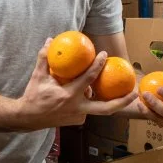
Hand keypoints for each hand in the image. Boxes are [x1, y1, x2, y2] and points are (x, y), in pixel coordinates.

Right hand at [15, 39, 137, 128]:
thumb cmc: (33, 95)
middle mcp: (77, 108)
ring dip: (105, 98)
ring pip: (97, 106)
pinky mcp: (77, 121)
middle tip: (134, 92)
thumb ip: (44, 58)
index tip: (105, 55)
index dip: (97, 66)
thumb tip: (50, 40)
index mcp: (68, 95)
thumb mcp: (37, 76)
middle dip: (123, 101)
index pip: (88, 79)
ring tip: (120, 91)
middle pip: (107, 108)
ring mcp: (79, 117)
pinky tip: (93, 94)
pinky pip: (88, 109)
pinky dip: (90, 101)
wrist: (28, 118)